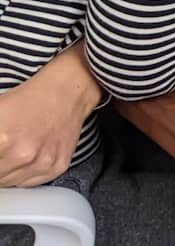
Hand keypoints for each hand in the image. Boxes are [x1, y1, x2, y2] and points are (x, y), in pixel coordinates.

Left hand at [0, 41, 102, 186]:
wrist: (67, 91)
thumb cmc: (28, 97)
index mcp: (2, 139)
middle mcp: (22, 154)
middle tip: (2, 146)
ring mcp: (41, 163)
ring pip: (6, 183)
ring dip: (3, 171)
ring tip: (9, 150)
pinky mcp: (56, 167)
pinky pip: (27, 183)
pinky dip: (21, 173)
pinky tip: (24, 155)